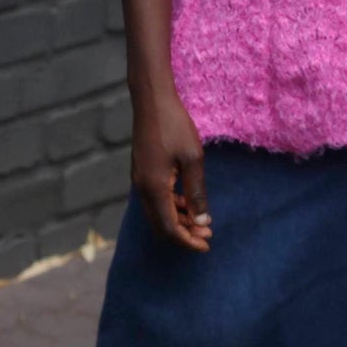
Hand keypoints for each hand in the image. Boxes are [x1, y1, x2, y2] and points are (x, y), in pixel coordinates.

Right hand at [129, 88, 212, 252]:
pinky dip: (172, 206)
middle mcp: (142, 188)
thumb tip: (201, 222)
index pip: (169, 228)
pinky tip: (188, 203)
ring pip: (158, 213)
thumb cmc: (175, 126)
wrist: (152, 101)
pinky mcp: (142, 172)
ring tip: (202, 222)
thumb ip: (196, 192)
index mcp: (153, 188)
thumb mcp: (193, 159)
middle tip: (207, 236)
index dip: (187, 241)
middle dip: (183, 234)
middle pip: (161, 225)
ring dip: (179, 220)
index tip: (206, 246)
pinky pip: (156, 199)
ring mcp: (140, 180)